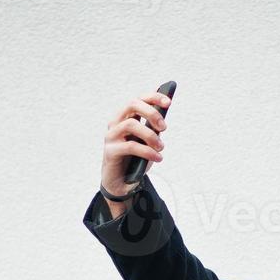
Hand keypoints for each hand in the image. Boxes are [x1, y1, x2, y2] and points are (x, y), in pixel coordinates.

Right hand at [99, 89, 169, 216]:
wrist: (121, 182)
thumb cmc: (135, 159)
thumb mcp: (148, 142)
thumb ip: (153, 130)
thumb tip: (163, 120)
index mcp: (125, 117)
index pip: (138, 99)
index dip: (153, 97)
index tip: (169, 102)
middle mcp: (116, 122)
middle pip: (132, 104)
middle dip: (152, 113)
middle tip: (164, 127)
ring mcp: (111, 136)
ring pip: (131, 124)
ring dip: (150, 135)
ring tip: (161, 147)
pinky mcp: (110, 151)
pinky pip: (131, 146)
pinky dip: (147, 151)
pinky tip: (157, 158)